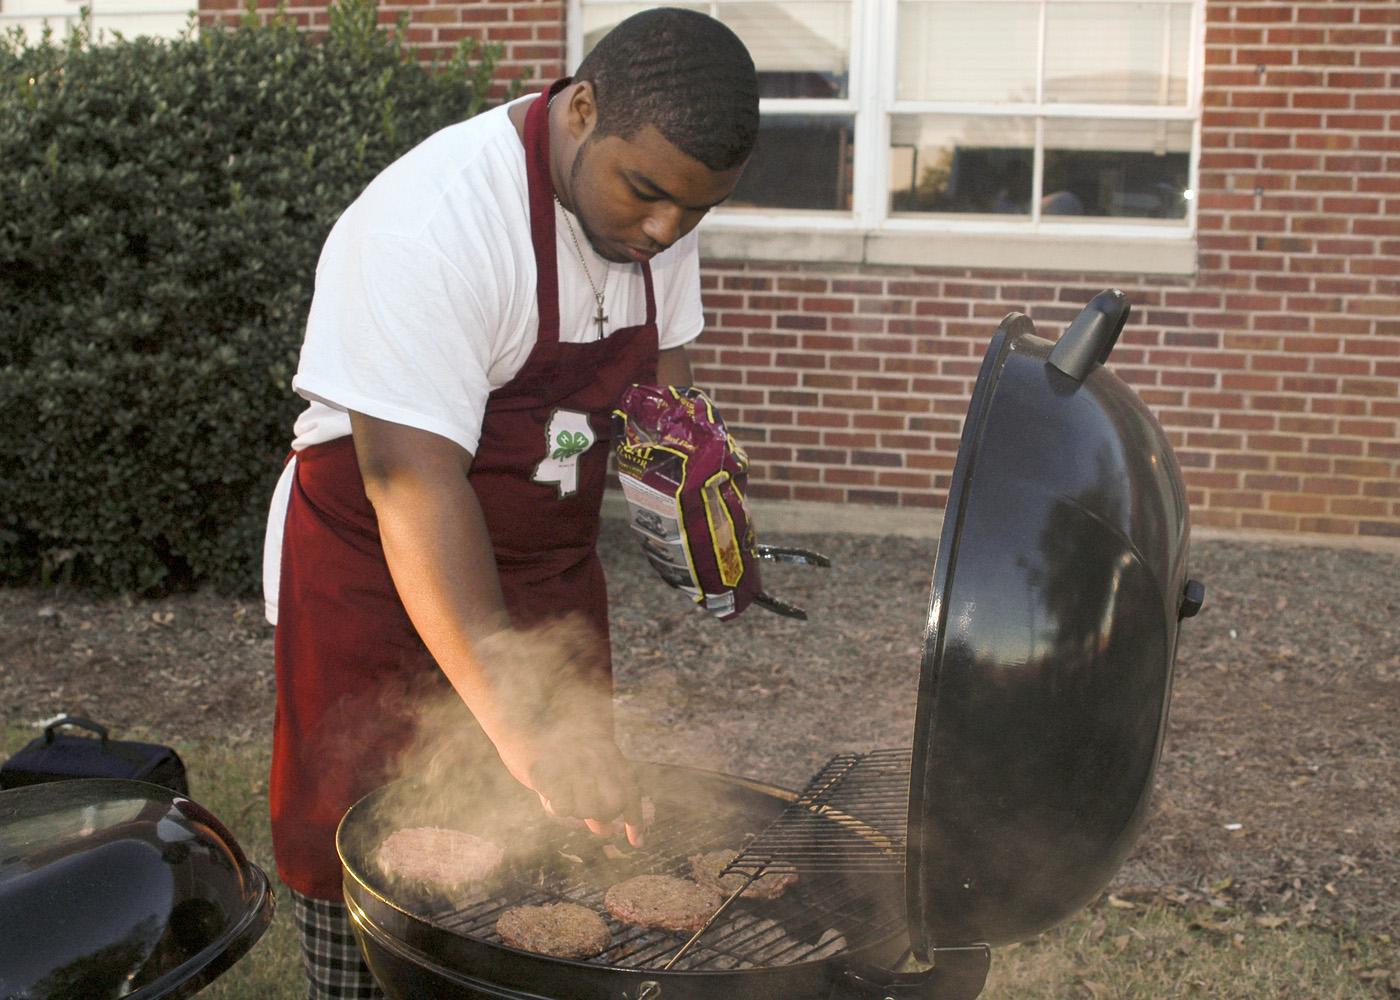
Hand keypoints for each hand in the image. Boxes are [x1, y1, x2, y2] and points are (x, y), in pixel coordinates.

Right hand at [492, 724, 647, 847]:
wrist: (520, 717)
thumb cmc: (551, 746)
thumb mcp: (581, 765)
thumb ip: (595, 795)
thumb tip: (606, 832)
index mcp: (607, 751)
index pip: (629, 791)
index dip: (635, 819)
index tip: (637, 844)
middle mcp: (596, 757)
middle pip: (611, 806)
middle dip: (599, 814)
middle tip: (580, 803)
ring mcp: (574, 764)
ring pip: (586, 810)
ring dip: (572, 807)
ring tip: (558, 786)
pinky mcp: (553, 772)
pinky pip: (562, 807)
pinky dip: (554, 804)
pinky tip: (545, 788)